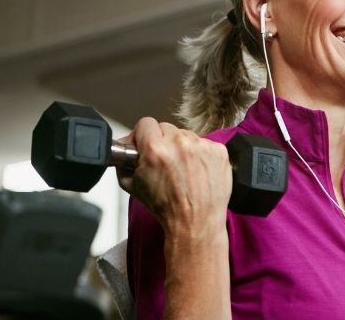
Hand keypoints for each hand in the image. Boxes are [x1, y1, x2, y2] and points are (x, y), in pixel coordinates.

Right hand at [117, 117, 231, 235]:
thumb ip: (125, 160)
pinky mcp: (219, 151)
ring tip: (183, 170)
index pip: (145, 124)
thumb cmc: (167, 207)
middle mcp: (180, 143)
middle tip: (164, 161)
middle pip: (167, 128)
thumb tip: (127, 144)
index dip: (143, 135)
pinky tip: (197, 171)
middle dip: (163, 142)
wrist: (196, 221)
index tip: (145, 143)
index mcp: (155, 148)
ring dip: (183, 148)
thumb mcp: (131, 184)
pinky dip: (201, 155)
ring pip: (187, 136)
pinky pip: (205, 144)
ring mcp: (203, 146)